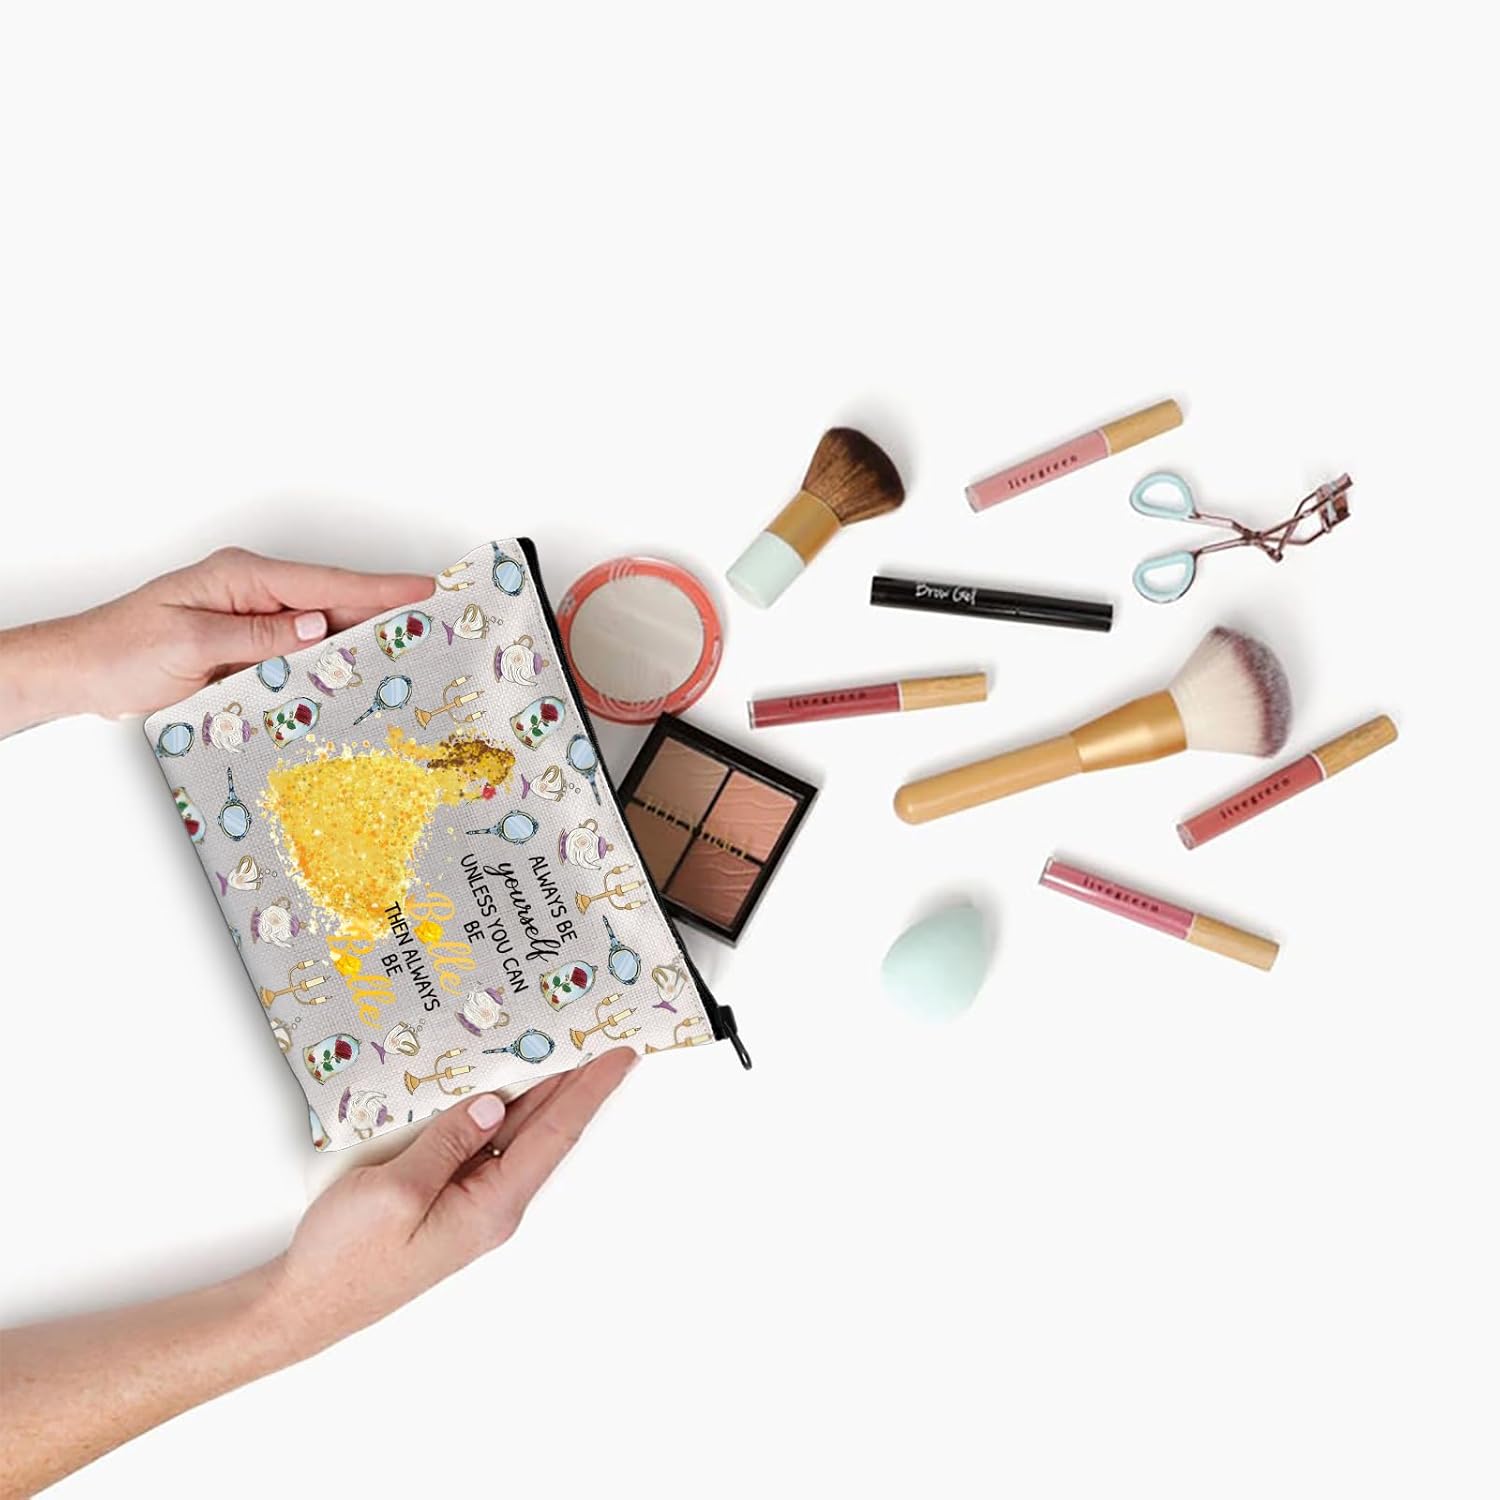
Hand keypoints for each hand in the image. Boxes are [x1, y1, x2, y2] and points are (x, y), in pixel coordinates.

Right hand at [0, 1051, 637, 1494]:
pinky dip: (500, 1105)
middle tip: (603, 1031)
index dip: (592, 1089)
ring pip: (516, 1130)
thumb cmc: (348, 1257)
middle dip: (578, 1080)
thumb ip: (449, 1143)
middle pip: (547, 1127)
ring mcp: (470, 1199)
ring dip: (541, 1088)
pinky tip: (500, 1080)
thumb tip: (492, 1103)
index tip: (624, 1052)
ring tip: (565, 1041)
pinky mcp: (445, 1195)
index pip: (557, 1133)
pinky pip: (484, 1140)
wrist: (306, 1303)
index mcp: (492, 1204)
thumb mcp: (396, 1192)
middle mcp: (492, 1201)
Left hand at [58, 546, 432, 720]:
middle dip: (385, 612)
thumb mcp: (190, 643)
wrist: (82, 672)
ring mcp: (253, 621)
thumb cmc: (122, 651)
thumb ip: (256, 636)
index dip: (379, 589)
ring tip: (411, 652)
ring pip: (322, 631)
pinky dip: (330, 664)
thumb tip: (314, 626)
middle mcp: (253, 594)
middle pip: (334, 603)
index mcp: (242, 578)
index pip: (325, 584)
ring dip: (361, 642)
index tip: (424, 589)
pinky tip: (356, 676)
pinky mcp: (249, 650)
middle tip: (435, 624)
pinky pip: (301, 655)